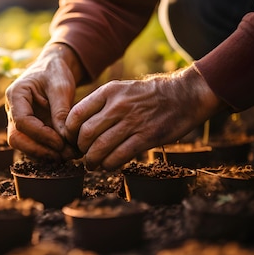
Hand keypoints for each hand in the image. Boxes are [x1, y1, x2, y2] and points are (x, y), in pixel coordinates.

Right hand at [5, 43, 83, 160]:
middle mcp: (13, 110)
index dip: (41, 135)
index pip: (22, 121)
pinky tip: (66, 152)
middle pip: (16, 138)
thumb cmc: (55, 72)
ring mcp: (19, 121)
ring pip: (23, 145)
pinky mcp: (29, 129)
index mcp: (16, 95)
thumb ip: (61, 110)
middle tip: (64, 155)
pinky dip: (49, 151)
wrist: (53, 69)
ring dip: (45, 154)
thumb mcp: (61, 86)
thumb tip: (64, 138)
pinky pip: (34, 145)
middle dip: (39, 150)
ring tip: (69, 155)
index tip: (61, 142)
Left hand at [64, 66, 224, 169]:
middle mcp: (117, 106)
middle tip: (83, 155)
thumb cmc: (149, 95)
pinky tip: (108, 165)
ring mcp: (132, 122)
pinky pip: (119, 156)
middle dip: (81, 149)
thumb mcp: (122, 88)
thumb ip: (101, 103)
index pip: (76, 114)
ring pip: (100, 147)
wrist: (184, 95)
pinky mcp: (146, 137)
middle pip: (86, 134)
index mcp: (108, 92)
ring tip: (92, 164)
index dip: (69, 132)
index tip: (72, 140)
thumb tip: (79, 124)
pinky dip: (109, 164)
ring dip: (92, 161)